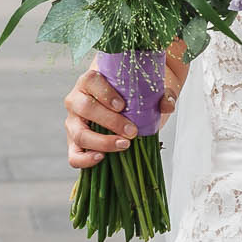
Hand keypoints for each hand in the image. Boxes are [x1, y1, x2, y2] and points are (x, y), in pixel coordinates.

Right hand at [63, 39, 186, 168]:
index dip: (105, 93)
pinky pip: (74, 156)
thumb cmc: (133, 95)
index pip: (91, 81)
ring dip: (102, 142)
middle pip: (85, 108)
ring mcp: (73, 122)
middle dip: (110, 121)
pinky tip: (102, 159)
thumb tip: (167, 105)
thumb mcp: (147, 90)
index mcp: (90, 81)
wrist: (126, 108)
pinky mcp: (75, 143)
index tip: (123, 105)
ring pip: (79, 133)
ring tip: (124, 145)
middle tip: (132, 131)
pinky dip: (85, 160)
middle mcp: (76, 100)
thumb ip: (162, 94)